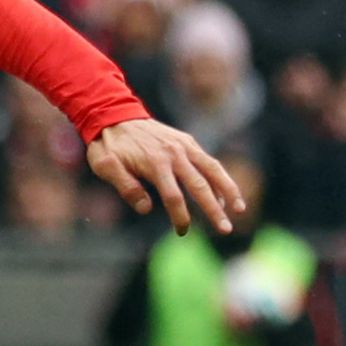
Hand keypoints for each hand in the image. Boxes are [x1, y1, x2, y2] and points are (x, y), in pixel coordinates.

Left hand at [85, 119, 243, 233]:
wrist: (113, 113)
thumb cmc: (107, 144)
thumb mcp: (106, 166)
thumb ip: (126, 187)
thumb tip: (146, 209)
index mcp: (155, 162)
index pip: (173, 197)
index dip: (180, 217)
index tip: (182, 232)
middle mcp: (174, 153)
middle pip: (200, 186)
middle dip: (214, 210)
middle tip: (226, 230)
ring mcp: (184, 146)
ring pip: (212, 169)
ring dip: (228, 190)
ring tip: (240, 209)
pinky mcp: (187, 141)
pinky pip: (208, 161)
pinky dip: (220, 177)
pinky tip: (225, 193)